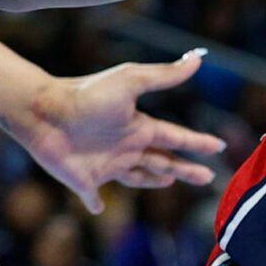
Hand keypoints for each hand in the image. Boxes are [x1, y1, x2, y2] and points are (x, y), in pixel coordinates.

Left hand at [19, 53, 226, 213]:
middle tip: (208, 178)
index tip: (219, 147)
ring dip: (153, 180)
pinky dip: (95, 203)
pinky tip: (97, 208)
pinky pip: (92, 196)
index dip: (198, 143)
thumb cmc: (87, 95)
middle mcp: (125, 146)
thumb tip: (198, 58)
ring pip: (137, 177)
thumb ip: (164, 75)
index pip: (176, 138)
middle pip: (163, 161)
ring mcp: (105, 164)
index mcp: (139, 127)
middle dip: (186, 169)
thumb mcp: (131, 81)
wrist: (45, 112)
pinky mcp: (83, 180)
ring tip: (169, 181)